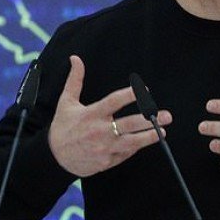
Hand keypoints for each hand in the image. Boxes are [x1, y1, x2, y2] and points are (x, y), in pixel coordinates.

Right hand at [49, 55, 171, 176]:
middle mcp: (100, 131)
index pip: (114, 101)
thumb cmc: (62, 127)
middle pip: (129, 124)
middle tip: (166, 115)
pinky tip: (144, 141)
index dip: (130, 94)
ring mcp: (104, 148)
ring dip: (148, 137)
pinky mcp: (106, 161)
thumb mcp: (66, 102)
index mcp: (91, 114)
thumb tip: (76, 58)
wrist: (54, 158)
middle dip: (149, 119)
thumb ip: (75, 80)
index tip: (145, 90)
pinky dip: (135, 148)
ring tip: (163, 132)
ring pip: (131, 142)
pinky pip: (125, 154)